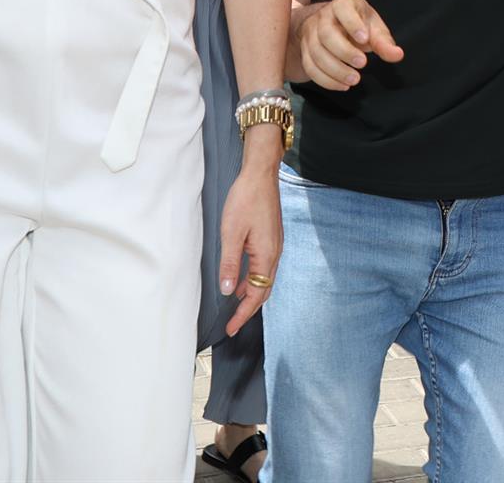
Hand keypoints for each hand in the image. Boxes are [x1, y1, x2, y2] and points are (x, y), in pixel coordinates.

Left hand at [216, 160, 281, 334]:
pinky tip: (241, 279)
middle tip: (233, 323)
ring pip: (264, 279)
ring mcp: (275, 246)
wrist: (260, 175)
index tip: (232, 328)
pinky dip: (253, 280)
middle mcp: (275, 254)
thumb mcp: (231, 233)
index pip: (256, 295)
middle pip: (264, 291)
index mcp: (266, 255)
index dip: (243, 314)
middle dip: (248, 309)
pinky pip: (264, 267)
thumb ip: (230, 264)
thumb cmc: (246, 200)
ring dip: (251, 294)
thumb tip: (228, 291)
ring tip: (235, 306)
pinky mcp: (271, 239)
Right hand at [294, 0, 402, 90]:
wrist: (332, 24)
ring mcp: (311, 33)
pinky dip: (325, 80)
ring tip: (354, 80)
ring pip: (316, 52)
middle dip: (344, 51)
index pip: (343, 9)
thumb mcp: (373, 27)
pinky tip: (342, 85)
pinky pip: (310, 67)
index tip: (365, 39)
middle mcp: (323, 17)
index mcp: (343, 5)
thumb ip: (384, 42)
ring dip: (335, 70)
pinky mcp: (305, 50)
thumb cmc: (358, 24)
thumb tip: (397, 55)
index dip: (352, 23)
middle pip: (326, 34)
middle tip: (362, 63)